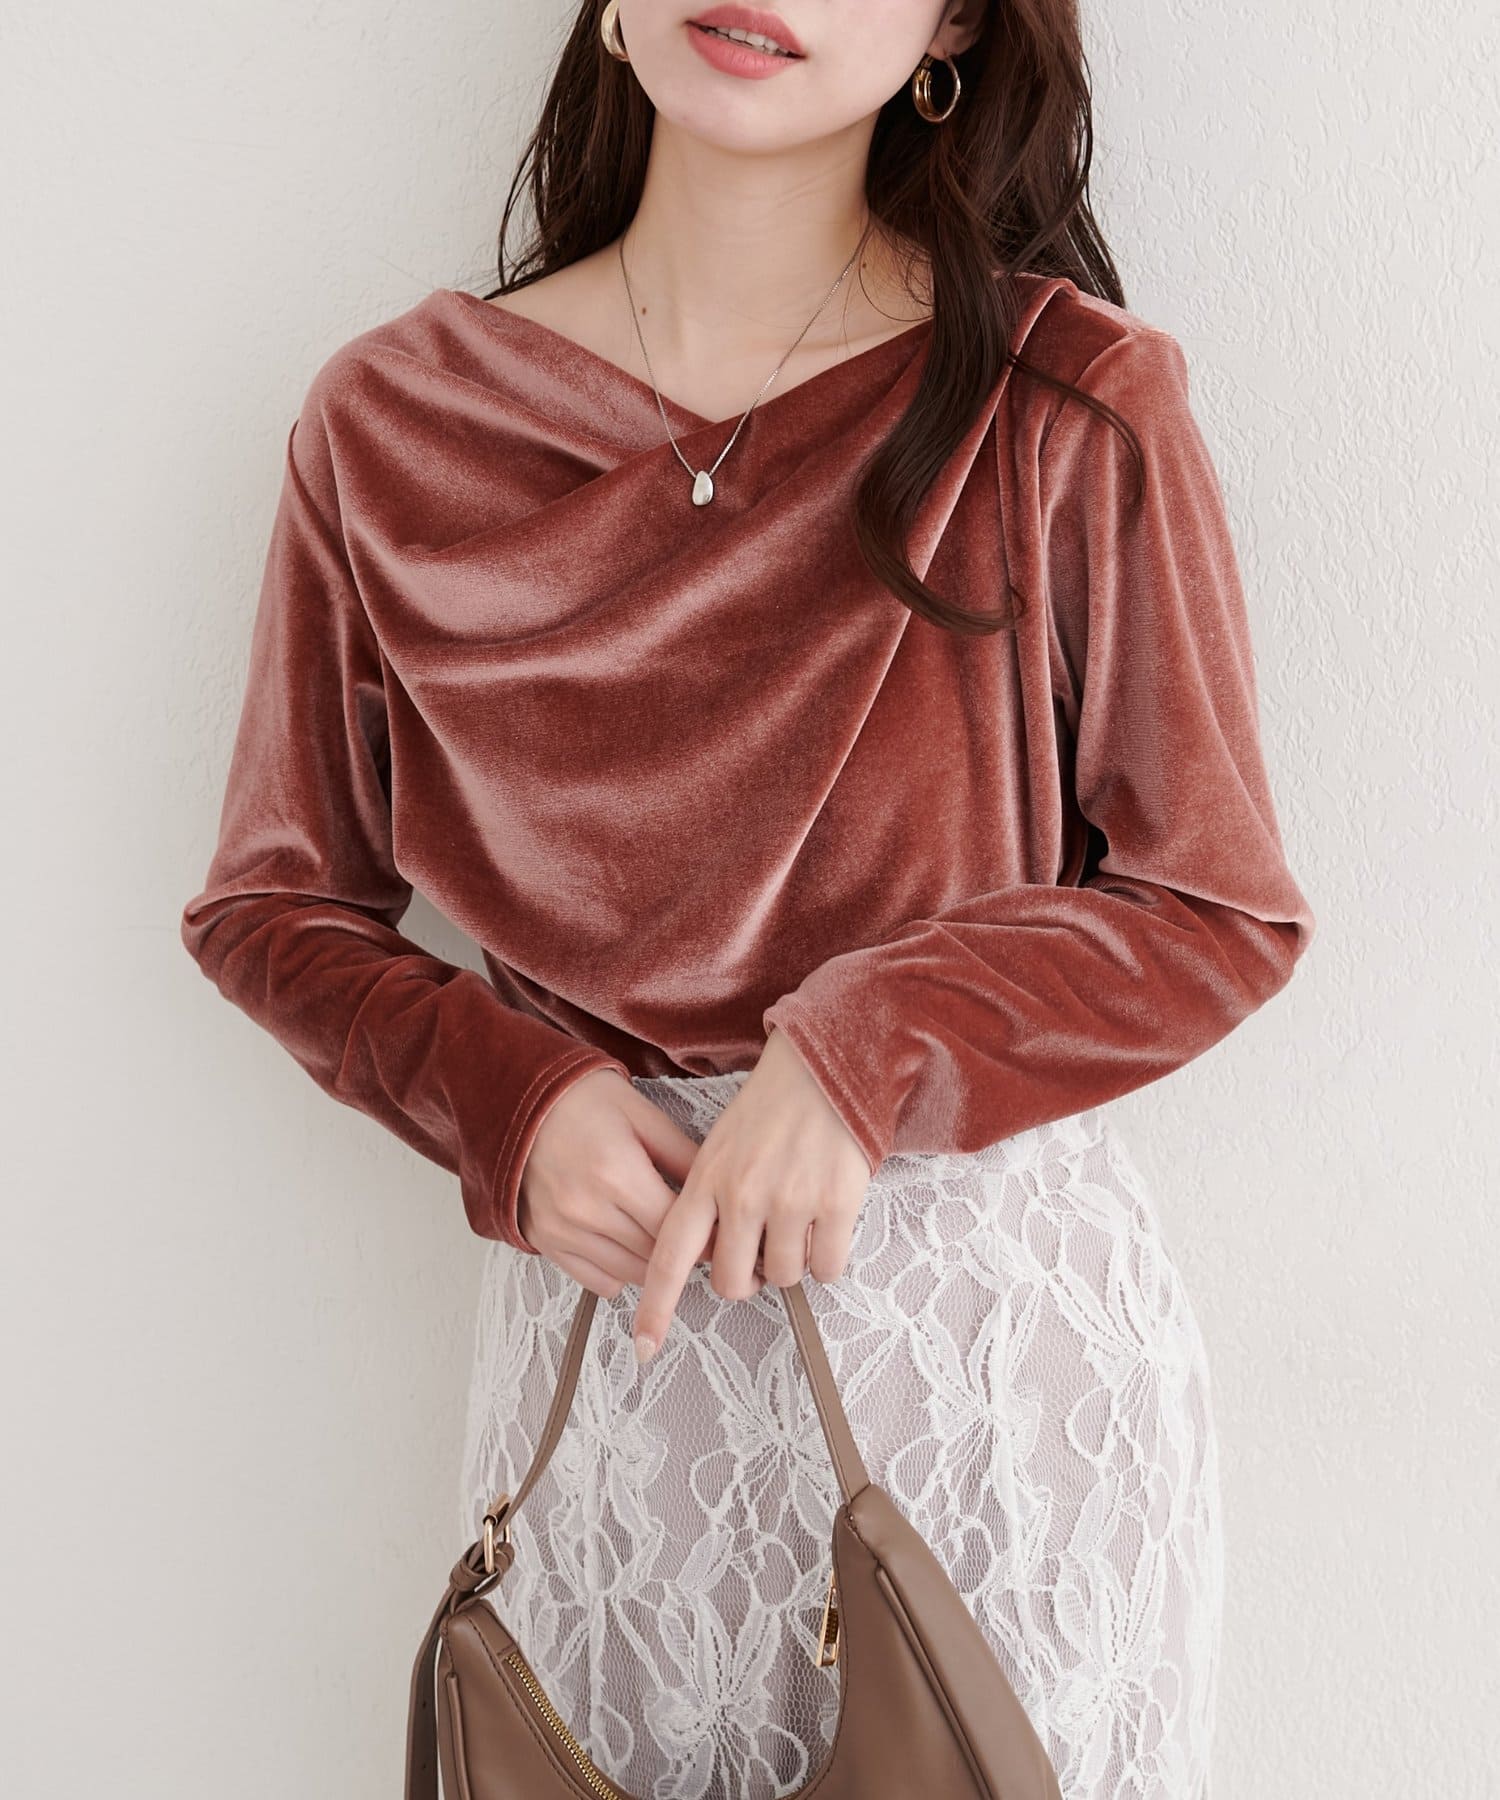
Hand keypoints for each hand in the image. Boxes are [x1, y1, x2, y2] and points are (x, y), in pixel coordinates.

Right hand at [517, 1068, 710, 1296]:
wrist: (516, 1099)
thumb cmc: (581, 1099)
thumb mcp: (641, 1114)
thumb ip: (683, 1155)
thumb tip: (717, 1191)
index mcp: (617, 1172)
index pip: (673, 1227)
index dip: (704, 1235)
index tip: (718, 1233)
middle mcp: (586, 1208)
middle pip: (653, 1255)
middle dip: (681, 1250)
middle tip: (696, 1238)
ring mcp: (562, 1229)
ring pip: (628, 1273)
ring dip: (652, 1264)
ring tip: (663, 1240)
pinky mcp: (544, 1240)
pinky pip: (594, 1280)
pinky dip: (618, 1273)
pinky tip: (628, 1248)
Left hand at [630, 1028, 873, 1363]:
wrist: (827, 1065)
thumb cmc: (771, 1107)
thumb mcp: (720, 1146)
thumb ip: (707, 1200)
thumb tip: (709, 1258)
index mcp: (705, 1180)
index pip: (669, 1256)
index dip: (656, 1306)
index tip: (644, 1347)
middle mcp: (742, 1195)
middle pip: (731, 1283)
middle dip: (747, 1276)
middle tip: (763, 1246)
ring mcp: (789, 1201)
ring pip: (781, 1278)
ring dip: (791, 1261)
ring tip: (800, 1218)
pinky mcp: (836, 1204)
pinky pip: (826, 1267)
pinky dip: (827, 1257)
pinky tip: (827, 1222)